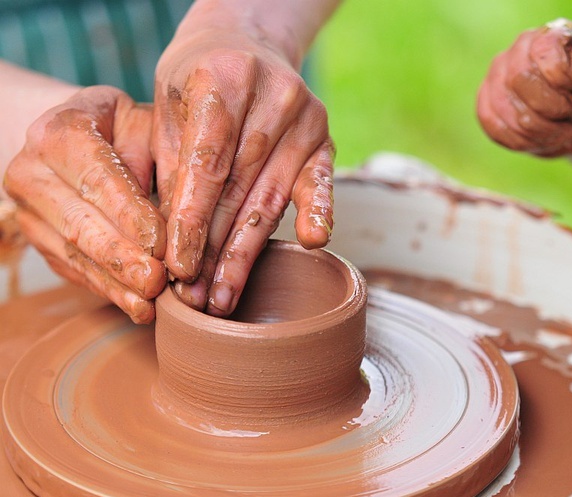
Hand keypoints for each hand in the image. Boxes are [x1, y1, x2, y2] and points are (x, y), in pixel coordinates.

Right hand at [3, 86, 166, 322]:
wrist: (73, 135)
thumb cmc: (124, 128)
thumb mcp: (147, 126)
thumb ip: (159, 161)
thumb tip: (179, 216)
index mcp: (59, 132)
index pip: (98, 179)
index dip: (131, 216)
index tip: (162, 245)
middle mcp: (32, 171)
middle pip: (79, 223)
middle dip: (122, 258)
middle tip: (158, 282)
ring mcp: (28, 210)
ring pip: (73, 253)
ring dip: (115, 284)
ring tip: (150, 305)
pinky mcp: (39, 239)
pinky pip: (73, 270)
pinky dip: (108, 291)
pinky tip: (136, 307)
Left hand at [153, 27, 333, 315]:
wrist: (243, 45)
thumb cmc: (195, 84)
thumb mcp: (167, 109)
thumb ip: (170, 167)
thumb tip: (168, 244)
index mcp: (222, 78)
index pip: (206, 164)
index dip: (191, 221)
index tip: (177, 269)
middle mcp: (272, 93)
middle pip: (240, 187)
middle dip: (214, 249)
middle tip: (195, 298)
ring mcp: (305, 114)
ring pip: (271, 195)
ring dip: (246, 252)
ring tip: (224, 297)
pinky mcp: (324, 135)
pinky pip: (321, 181)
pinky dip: (317, 211)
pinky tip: (313, 243)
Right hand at [477, 19, 571, 161]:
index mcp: (551, 35)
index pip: (544, 54)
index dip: (562, 87)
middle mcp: (518, 49)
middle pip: (519, 81)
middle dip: (552, 111)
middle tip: (571, 114)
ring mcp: (497, 75)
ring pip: (506, 111)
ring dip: (540, 132)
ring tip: (559, 130)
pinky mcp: (486, 102)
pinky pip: (494, 128)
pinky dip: (522, 142)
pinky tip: (539, 139)